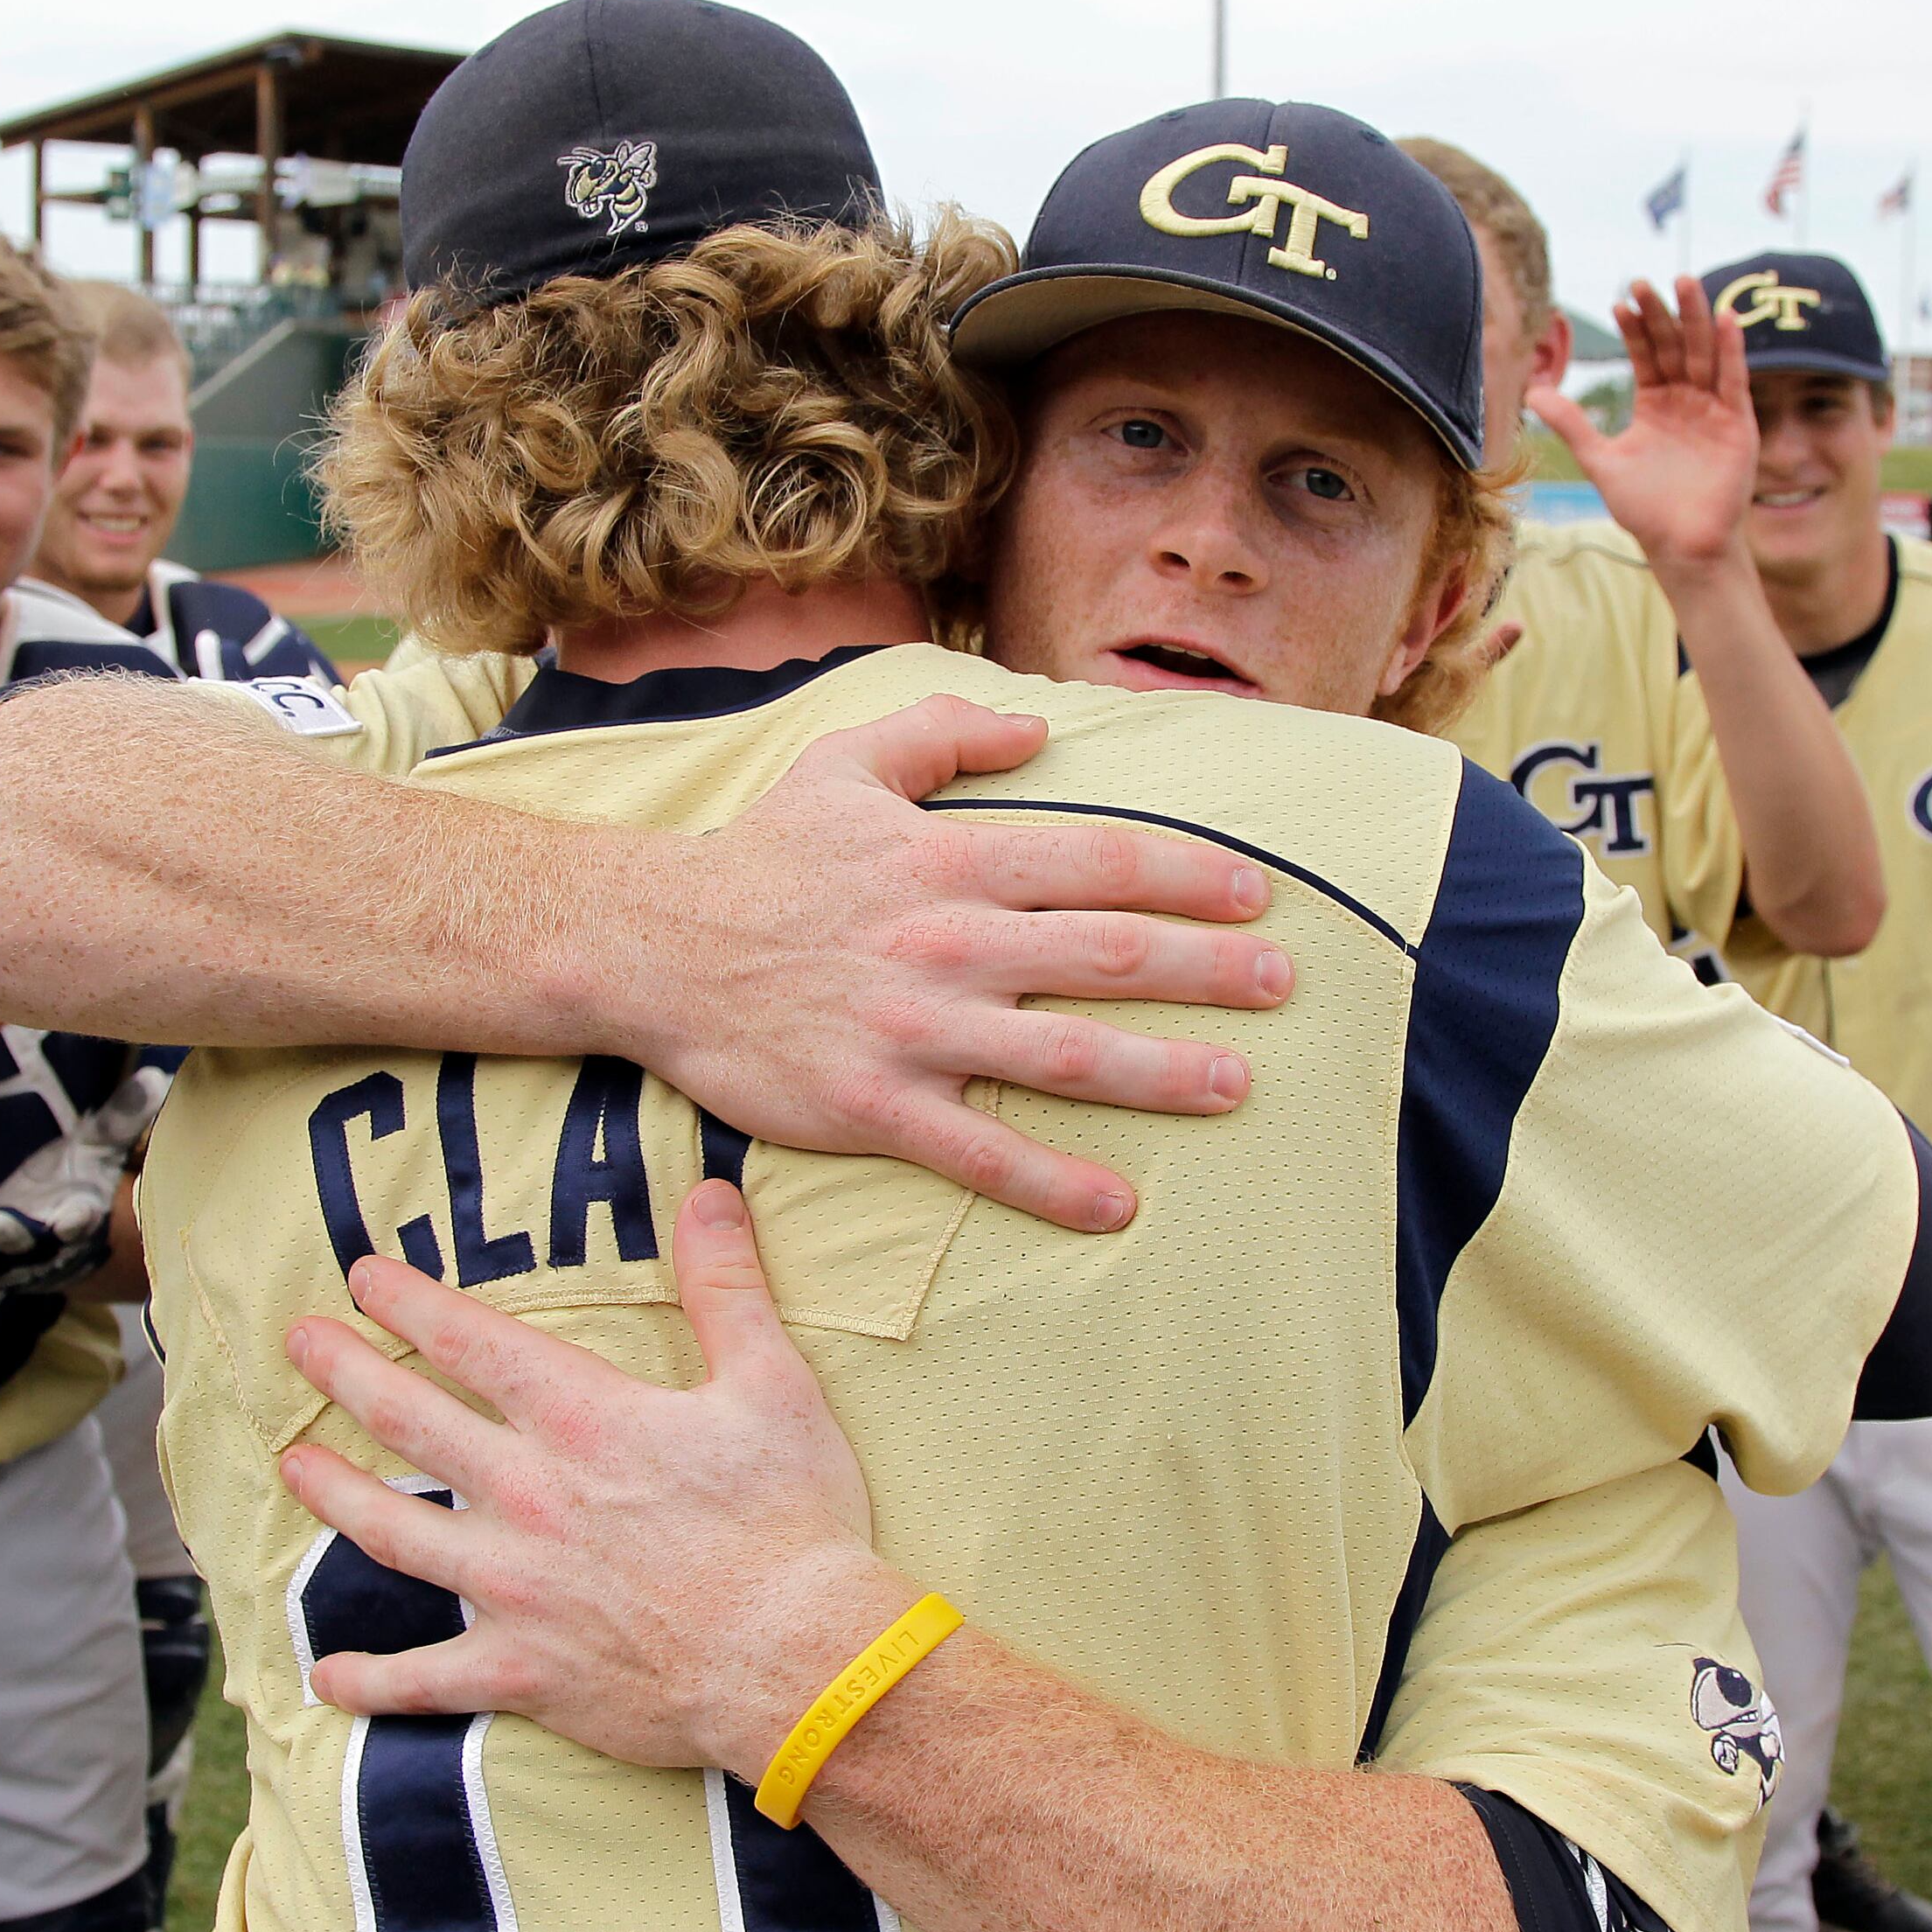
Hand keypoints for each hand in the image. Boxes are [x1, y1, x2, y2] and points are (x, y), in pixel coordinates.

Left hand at [0, 1058, 169, 1293]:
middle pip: (25, 1252)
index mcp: (75, 1219)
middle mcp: (38, 1248)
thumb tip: (156, 1076)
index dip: (75, 1224)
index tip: (74, 1217)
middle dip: (9, 1239)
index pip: (79, 1226)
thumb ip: (122, 1119)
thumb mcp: (97, 1147)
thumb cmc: (76, 1179)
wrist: (47, 1225)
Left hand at [280, 1183, 905, 1776]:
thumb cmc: (791, 1519)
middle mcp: (527, 1495)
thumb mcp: (772, 1384)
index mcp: (582, 1420)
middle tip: (299, 1342)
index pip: (471, 1343)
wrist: (798, 1659)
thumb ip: (727, 1287)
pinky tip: (326, 1676)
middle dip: (345, 1373)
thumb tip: (711, 1193)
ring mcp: (513, 1587)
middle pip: (410, 1421)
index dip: (410, 1304)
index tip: (362, 1277)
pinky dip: (372, 1681)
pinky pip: (424, 1678)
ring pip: (394, 1534)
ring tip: (292, 1467)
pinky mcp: (521, 1668)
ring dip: (336, 1496)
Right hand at [636, 697, 1294, 1234]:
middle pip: (1108, 956)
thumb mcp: (846, 762)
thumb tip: (1038, 727)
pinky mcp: (874, 1108)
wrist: (650, 947)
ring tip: (1237, 1085)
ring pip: (1063, 1057)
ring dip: (1161, 1074)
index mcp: (949, 861)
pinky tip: (1118, 1204)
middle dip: (1209, 970)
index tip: (1257, 894)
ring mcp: (913, 1032)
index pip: (1101, 862)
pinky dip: (1053, 1184)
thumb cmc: (761, 857)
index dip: (1191, 875)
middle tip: (1281, 986)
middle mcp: (945, 944)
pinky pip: (979, 1154)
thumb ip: (945, 732)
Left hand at [1525, 276, 1759, 573]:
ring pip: (1704, 354)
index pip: (1646, 355)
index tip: (1620, 300)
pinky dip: (1731, 350)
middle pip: (1675, 346)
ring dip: (1697, 318)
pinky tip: (1725, 319)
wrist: (1681, 546)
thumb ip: (1572, 424)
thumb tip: (1532, 393)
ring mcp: (1714, 409)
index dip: (1635, 328)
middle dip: (1662, 313)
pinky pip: (1734, 380)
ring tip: (1686, 282)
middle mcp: (1686, 400)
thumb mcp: (1601, 461)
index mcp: (1655, 404)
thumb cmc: (1644, 509)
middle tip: (1646, 280)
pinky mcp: (1738, 424)